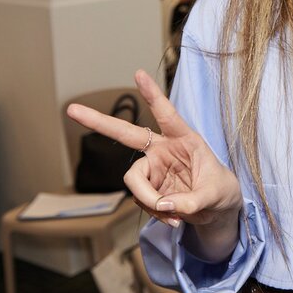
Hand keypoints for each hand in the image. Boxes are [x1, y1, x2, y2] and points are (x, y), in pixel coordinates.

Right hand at [66, 69, 241, 260]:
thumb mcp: (216, 196)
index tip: (138, 73)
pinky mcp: (148, 187)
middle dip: (98, 122)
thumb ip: (191, 201)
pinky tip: (174, 219)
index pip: (167, 114)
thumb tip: (163, 205)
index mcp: (184, 139)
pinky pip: (141, 201)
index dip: (153, 95)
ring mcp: (153, 168)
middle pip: (126, 134)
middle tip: (71, 109)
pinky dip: (156, 213)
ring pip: (134, 182)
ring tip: (176, 215)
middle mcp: (163, 150)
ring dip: (150, 202)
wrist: (218, 211)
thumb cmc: (222, 192)